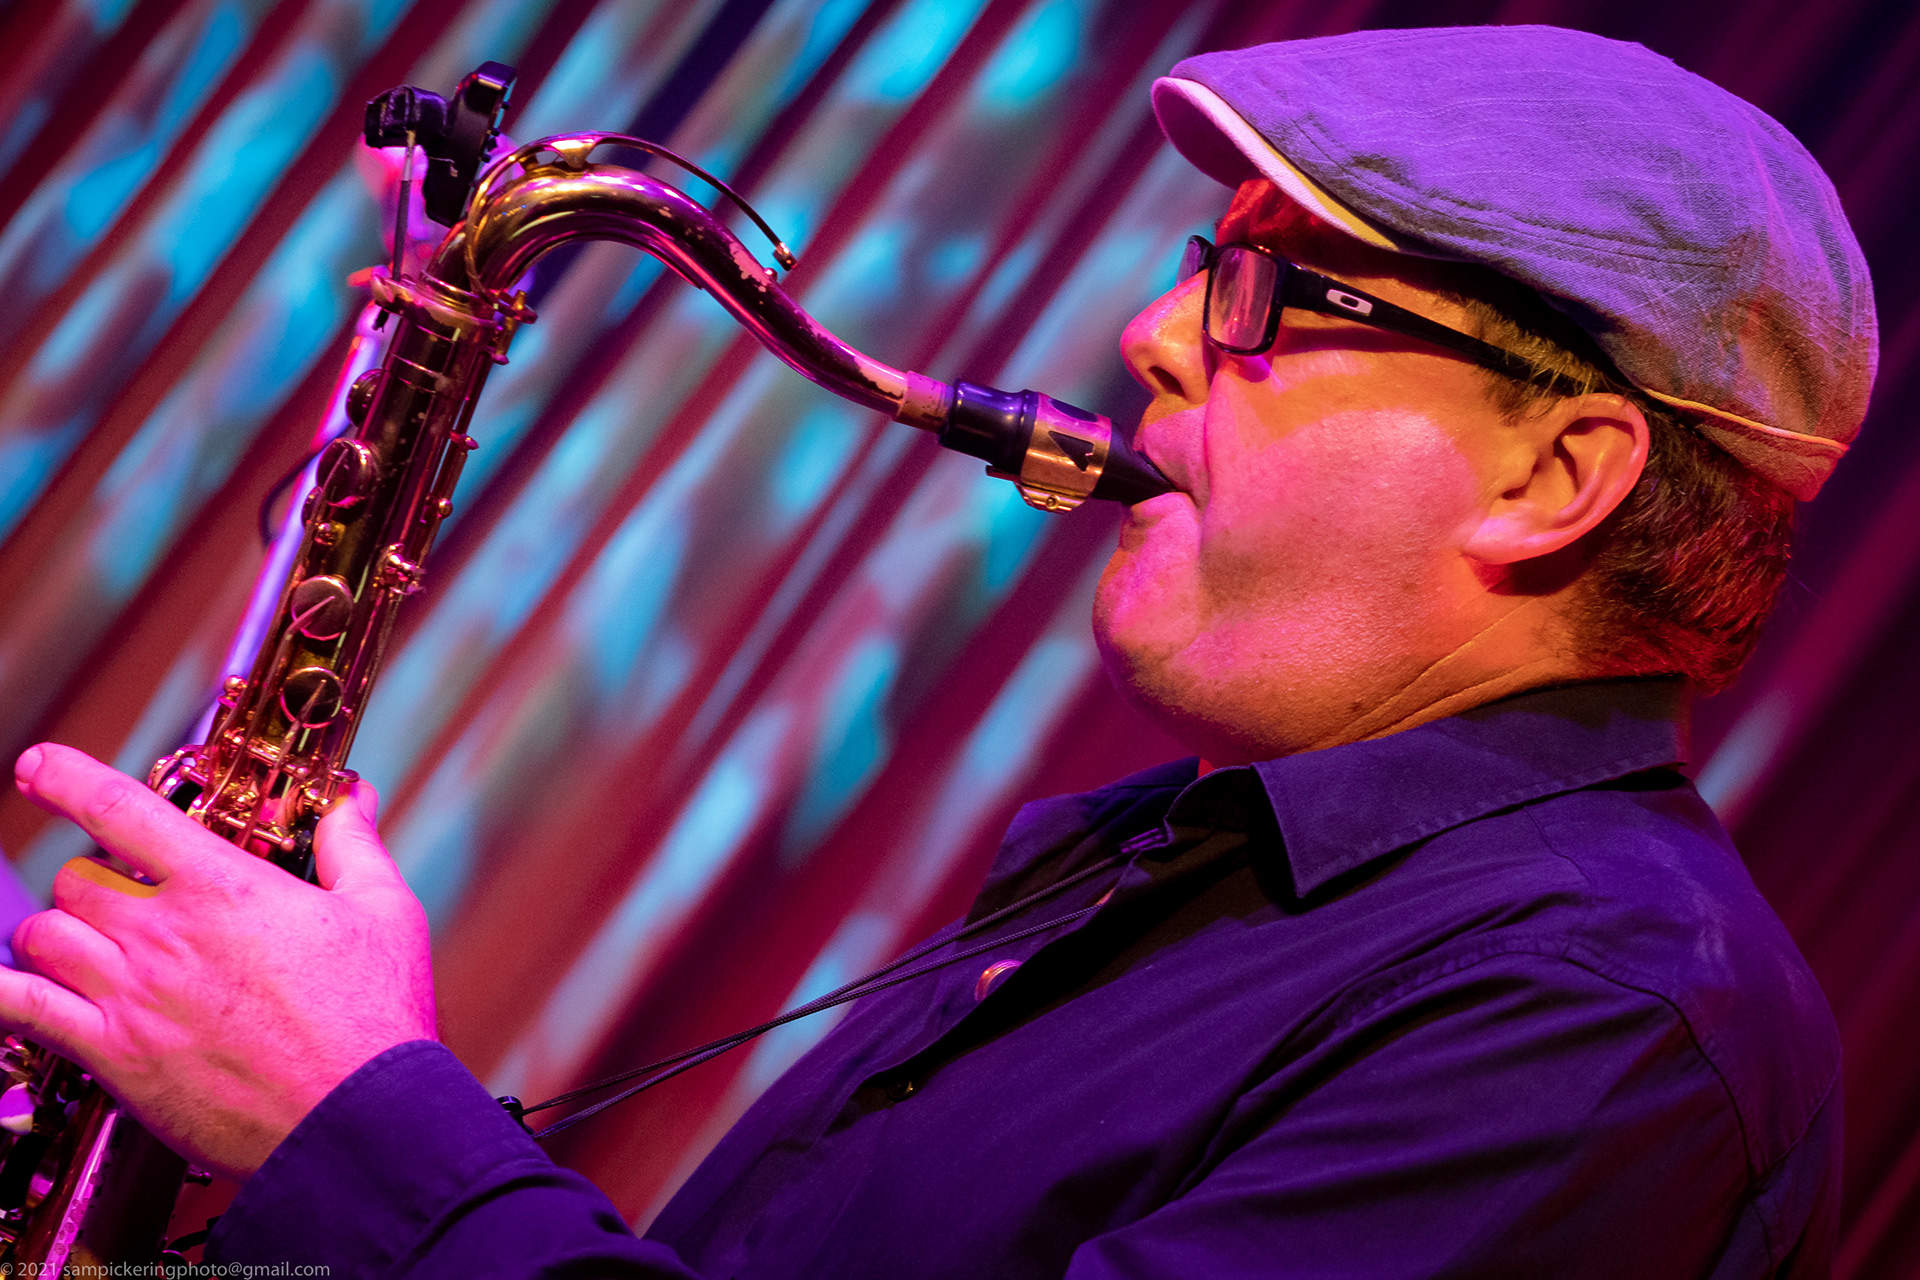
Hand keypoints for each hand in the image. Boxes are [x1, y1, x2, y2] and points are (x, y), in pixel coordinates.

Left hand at [0, 743, 436, 1180]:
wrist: (354, 1120)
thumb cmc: (375, 1016)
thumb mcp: (383, 912)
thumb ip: (353, 846)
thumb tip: (351, 800)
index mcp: (223, 886)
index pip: (120, 809)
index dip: (66, 777)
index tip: (36, 767)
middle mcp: (163, 933)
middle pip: (76, 878)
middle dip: (93, 879)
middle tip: (123, 897)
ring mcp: (130, 996)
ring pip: (42, 937)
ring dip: (56, 934)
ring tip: (86, 947)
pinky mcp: (114, 1057)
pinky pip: (21, 1011)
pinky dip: (1, 993)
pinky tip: (4, 988)